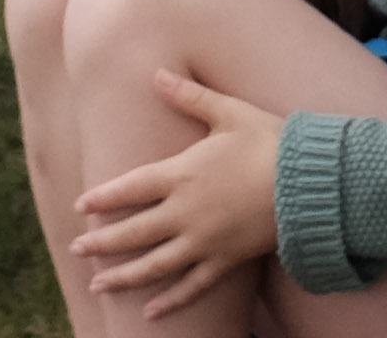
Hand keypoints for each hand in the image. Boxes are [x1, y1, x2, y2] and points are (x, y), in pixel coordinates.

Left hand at [72, 66, 284, 314]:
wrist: (309, 182)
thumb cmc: (270, 141)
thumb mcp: (229, 111)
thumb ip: (190, 96)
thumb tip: (157, 74)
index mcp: (182, 174)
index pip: (130, 188)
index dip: (103, 198)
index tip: (81, 207)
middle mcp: (185, 212)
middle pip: (133, 233)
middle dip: (102, 244)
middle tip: (77, 251)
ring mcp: (204, 241)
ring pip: (154, 266)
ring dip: (123, 277)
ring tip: (98, 285)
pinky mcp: (225, 260)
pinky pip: (192, 286)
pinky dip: (170, 301)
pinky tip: (150, 313)